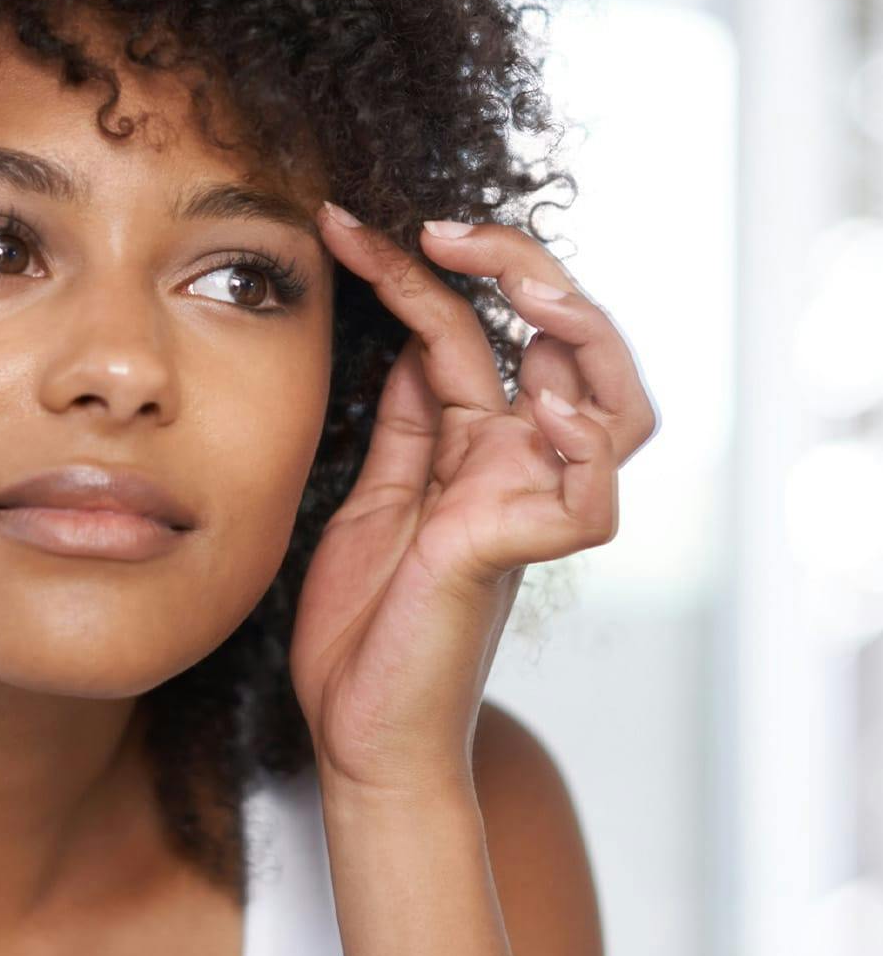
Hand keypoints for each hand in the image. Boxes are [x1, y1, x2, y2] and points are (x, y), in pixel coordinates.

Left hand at [290, 204, 657, 799]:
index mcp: (470, 445)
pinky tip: (537, 407)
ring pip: (614, 403)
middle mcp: (511, 465)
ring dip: (577, 333)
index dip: (414, 269)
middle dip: (523, 270)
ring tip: (522, 288)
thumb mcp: (373, 494)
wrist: (357, 733)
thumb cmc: (365, 625)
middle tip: (446, 230)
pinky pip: (588, 494)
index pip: (463, 330)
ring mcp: (524, 507)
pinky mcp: (518, 555)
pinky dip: (580, 444)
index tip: (342, 223)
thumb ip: (403, 421)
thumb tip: (408, 336)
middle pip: (566, 344)